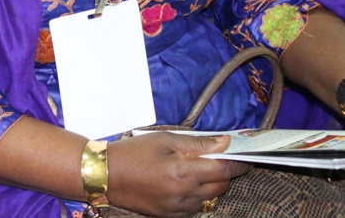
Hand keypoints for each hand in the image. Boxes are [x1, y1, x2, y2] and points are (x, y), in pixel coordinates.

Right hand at [106, 132, 251, 217]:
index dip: (238, 162)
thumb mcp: (164, 140)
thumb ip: (197, 143)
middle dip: (225, 172)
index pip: (224, 169)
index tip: (245, 156)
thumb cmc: (133, 152)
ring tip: (198, 169)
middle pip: (221, 185)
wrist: (106, 174)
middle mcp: (184, 194)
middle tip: (217, 159)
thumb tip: (225, 143)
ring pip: (211, 197)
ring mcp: (178, 208)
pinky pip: (196, 206)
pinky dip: (198, 195)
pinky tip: (186, 183)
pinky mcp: (171, 215)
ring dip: (212, 184)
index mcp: (183, 172)